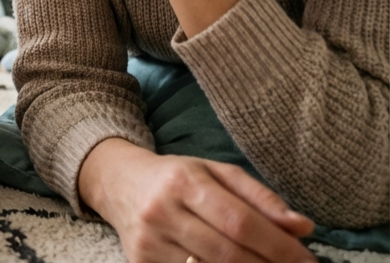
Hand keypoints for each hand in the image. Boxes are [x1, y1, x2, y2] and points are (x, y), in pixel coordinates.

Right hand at [81, 139, 315, 262]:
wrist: (118, 183)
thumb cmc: (176, 177)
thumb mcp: (216, 172)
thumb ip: (260, 197)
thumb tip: (302, 227)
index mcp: (183, 182)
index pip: (239, 222)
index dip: (279, 246)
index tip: (307, 260)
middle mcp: (161, 212)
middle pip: (227, 254)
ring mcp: (147, 242)